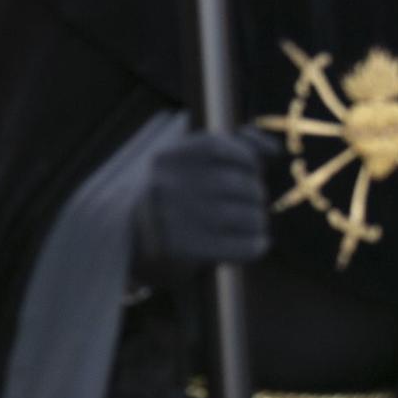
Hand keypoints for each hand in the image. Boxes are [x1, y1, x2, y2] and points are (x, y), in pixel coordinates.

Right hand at [131, 128, 274, 282]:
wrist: (124, 246)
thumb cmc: (169, 202)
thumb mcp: (185, 168)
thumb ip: (228, 150)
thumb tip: (273, 148)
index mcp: (164, 159)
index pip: (219, 146)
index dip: (246, 157)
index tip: (250, 170)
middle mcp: (166, 185)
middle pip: (239, 184)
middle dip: (255, 194)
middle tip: (251, 205)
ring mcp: (174, 219)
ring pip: (245, 216)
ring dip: (257, 221)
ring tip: (252, 226)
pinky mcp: (183, 250)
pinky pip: (242, 246)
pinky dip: (256, 245)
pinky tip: (255, 245)